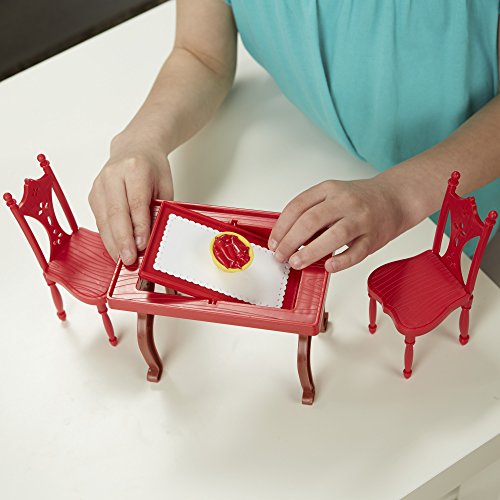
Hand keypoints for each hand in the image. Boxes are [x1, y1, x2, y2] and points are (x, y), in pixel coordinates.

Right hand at [89, 137, 172, 264]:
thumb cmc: (152, 168)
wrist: (134, 148)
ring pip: (104, 219)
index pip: (136, 202)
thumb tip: (152, 237)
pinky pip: (99, 220)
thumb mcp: (164, 186)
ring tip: (122, 260)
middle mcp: (113, 175)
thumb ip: (159, 209)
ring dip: (113, 243)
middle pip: (116, 213)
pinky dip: (108, 237)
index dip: (139, 226)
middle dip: (123, 240)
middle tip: (129, 260)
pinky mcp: (93, 195)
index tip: (142, 245)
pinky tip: (115, 249)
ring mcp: (99, 185)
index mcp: (135, 169)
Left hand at [268, 176, 418, 272]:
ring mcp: (361, 219)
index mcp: (329, 189)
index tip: (274, 242)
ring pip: (333, 235)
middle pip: (311, 221)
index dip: (281, 226)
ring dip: (310, 252)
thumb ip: (312, 212)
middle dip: (290, 241)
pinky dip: (341, 261)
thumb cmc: (360, 200)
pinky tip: (328, 266)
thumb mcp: (332, 196)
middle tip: (281, 255)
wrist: (396, 198)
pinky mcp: (374, 237)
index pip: (298, 206)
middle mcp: (344, 202)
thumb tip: (287, 238)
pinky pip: (356, 252)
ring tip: (296, 262)